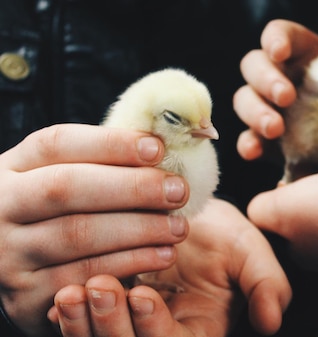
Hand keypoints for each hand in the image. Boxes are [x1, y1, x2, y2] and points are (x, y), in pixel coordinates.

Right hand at [0, 124, 189, 335]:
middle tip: (179, 190)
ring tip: (179, 227)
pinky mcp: (25, 295)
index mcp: (12, 167)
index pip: (56, 143)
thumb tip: (162, 145)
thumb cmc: (53, 214)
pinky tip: (162, 255)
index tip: (158, 148)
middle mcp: (2, 206)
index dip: (110, 144)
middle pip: (66, 187)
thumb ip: (102, 162)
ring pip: (78, 234)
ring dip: (139, 229)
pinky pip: (83, 276)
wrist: (11, 268)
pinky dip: (130, 263)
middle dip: (132, 187)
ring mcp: (9, 252)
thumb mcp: (61, 178)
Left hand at [49, 199, 291, 336]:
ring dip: (82, 326)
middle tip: (97, 289)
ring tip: (73, 293)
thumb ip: (266, 285)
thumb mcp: (251, 254)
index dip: (155, 327)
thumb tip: (271, 322)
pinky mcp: (102, 314)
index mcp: (196, 334)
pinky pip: (79, 327)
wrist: (186, 216)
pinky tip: (61, 294)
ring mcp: (127, 328)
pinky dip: (67, 316)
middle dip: (111, 327)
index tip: (143, 294)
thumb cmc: (222, 236)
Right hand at [233, 0, 317, 160]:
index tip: (281, 51)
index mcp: (300, 52)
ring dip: (254, 112)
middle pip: (253, 67)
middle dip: (264, 79)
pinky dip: (247, 144)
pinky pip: (249, 140)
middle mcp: (279, 76)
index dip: (273, 39)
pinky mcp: (269, 142)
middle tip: (286, 97)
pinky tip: (255, 151)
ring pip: (245, 101)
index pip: (276, 36)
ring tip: (275, 128)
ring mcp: (271, 109)